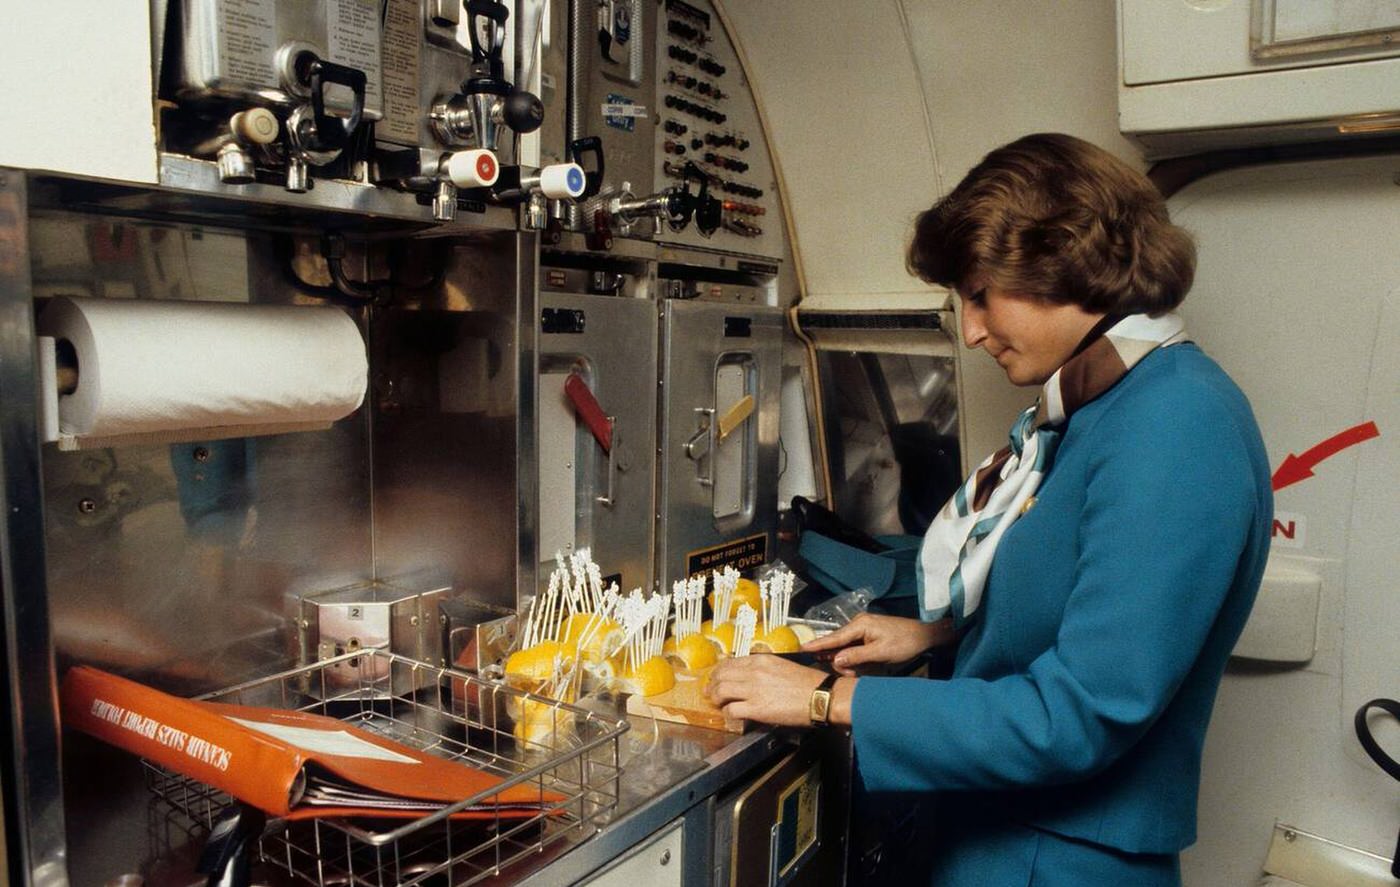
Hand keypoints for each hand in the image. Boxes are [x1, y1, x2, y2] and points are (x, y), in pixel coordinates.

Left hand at [704, 655, 846, 726]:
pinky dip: (728, 713)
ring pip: (721, 691)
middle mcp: (753, 672)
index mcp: (760, 659)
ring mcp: (753, 690)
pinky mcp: (756, 709)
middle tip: (710, 692)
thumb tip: (749, 673)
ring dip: (716, 698)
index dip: (719, 671)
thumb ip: (763, 666)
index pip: (729, 663)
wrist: (820, 695)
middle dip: (712, 685)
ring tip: (717, 703)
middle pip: (720, 676)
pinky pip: (732, 710)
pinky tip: (731, 714)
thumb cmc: (807, 682)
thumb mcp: (782, 665)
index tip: (716, 677)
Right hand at [802, 613, 953, 675]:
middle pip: (838, 645)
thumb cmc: (904, 643)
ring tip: (861, 672)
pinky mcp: (868, 635)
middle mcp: (858, 624)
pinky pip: (854, 649)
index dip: (817, 645)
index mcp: (860, 625)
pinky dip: (855, 659)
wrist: (924, 636)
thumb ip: (857, 656)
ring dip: (849, 662)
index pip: (834, 638)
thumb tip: (835, 660)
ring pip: (846, 649)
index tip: (801, 648)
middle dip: (840, 661)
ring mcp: (863, 629)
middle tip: (851, 675)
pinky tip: (861, 667)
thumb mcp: (881, 653)